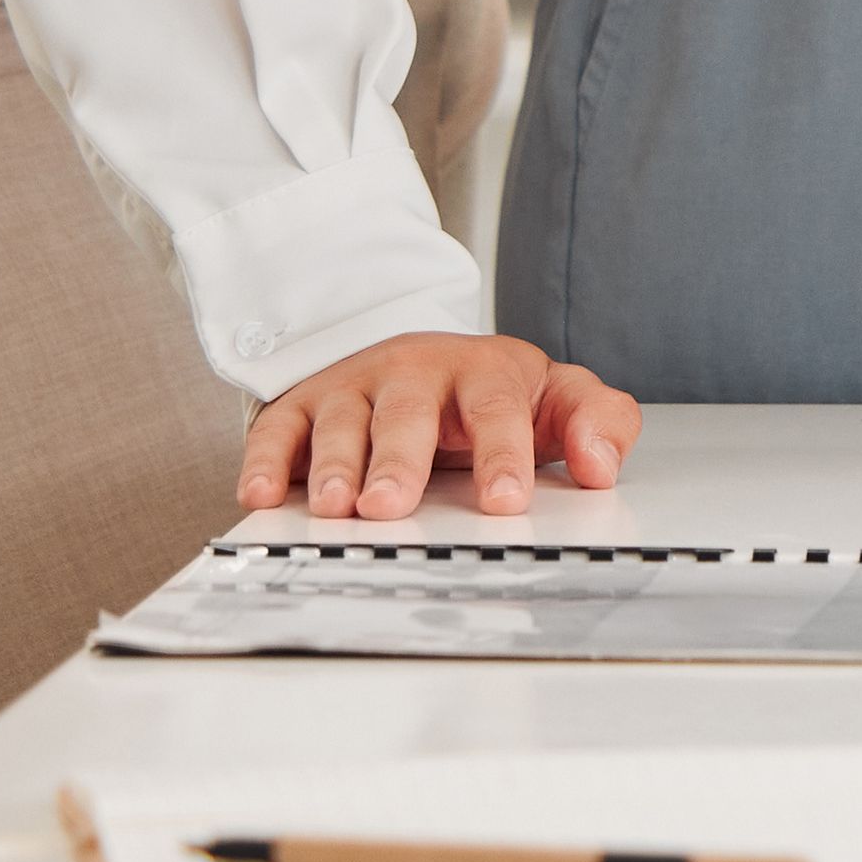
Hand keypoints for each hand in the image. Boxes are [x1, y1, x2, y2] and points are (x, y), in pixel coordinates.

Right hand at [243, 329, 639, 522]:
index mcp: (484, 371)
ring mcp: (354, 386)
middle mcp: (415, 371)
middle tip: (392, 506)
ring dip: (332, 465)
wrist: (418, 355)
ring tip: (333, 507)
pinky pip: (276, 431)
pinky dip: (264, 461)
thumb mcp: (556, 398)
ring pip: (340, 422)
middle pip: (407, 412)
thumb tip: (601, 465)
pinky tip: (260, 493)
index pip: (497, 407)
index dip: (502, 452)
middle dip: (399, 459)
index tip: (506, 501)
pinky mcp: (301, 406)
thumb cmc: (490, 394)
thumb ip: (599, 422)